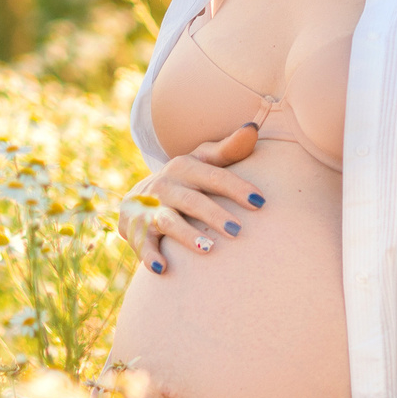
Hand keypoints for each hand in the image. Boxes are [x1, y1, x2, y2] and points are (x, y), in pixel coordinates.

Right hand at [119, 124, 265, 274]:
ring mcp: (149, 208)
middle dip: (214, 215)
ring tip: (207, 249)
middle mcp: (165, 185)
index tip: (260, 202)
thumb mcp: (203, 160)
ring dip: (186, 235)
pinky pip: (143, 243)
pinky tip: (162, 269)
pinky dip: (150, 255)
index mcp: (185, 166)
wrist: (141, 196)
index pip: (214, 176)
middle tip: (238, 231)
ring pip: (168, 221)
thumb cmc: (187, 179)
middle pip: (192, 200)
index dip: (237, 188)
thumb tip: (253, 128)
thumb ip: (229, 149)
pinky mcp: (136, 229)